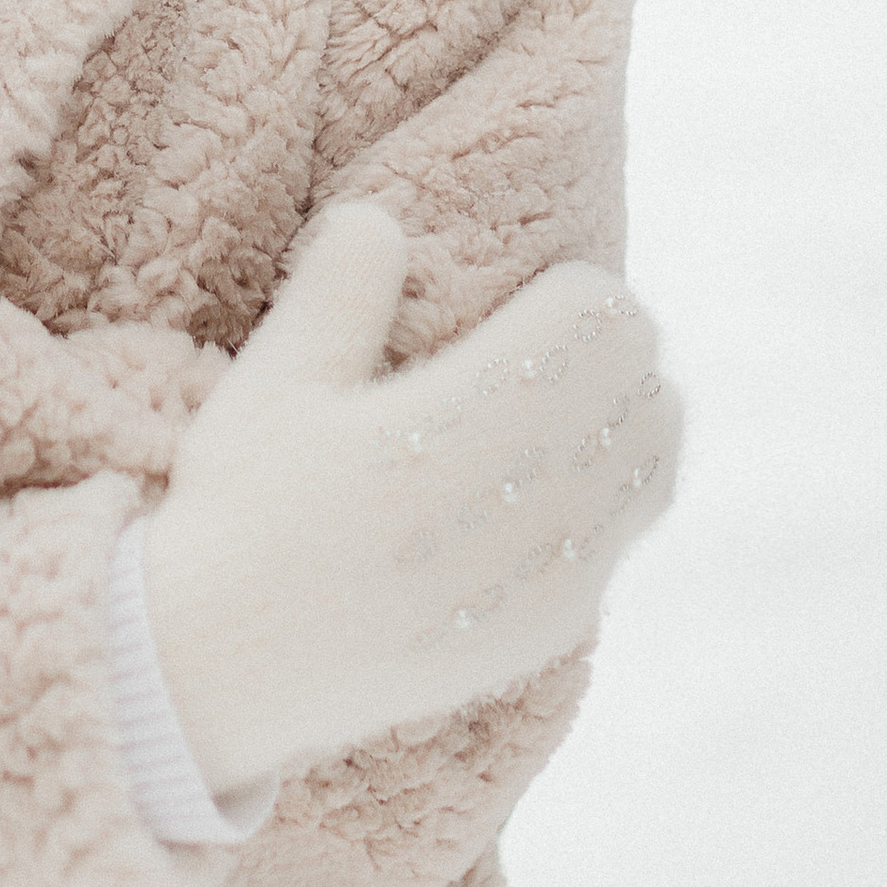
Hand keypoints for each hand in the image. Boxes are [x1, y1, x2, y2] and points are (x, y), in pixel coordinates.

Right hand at [140, 204, 678, 799]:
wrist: (230, 667)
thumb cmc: (245, 511)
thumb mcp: (275, 379)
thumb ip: (342, 287)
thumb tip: (383, 219)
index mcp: (480, 415)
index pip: (604, 318)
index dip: (568, 291)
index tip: (519, 298)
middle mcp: (541, 494)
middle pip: (645, 380)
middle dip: (602, 349)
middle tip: (532, 346)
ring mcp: (558, 571)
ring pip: (656, 458)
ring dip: (618, 420)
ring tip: (545, 413)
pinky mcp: (554, 628)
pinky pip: (627, 535)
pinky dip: (607, 495)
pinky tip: (537, 492)